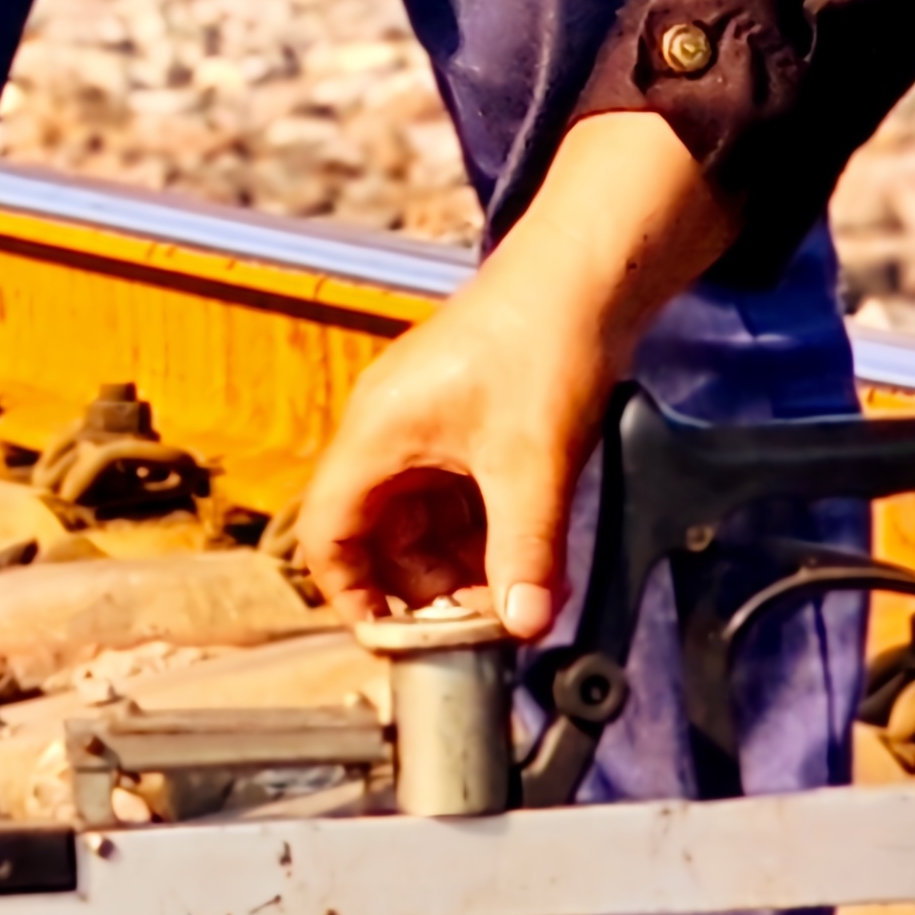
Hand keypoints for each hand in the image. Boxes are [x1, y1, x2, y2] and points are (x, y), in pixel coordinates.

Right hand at [289, 110, 722, 644]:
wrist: (585, 273)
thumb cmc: (542, 343)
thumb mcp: (533, 463)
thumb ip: (526, 551)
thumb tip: (525, 624)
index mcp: (376, 435)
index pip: (329, 535)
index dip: (352, 595)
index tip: (394, 641)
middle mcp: (386, 430)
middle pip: (378, 536)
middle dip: (424, 587)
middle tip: (478, 626)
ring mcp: (422, 424)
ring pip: (419, 519)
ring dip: (457, 562)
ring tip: (511, 595)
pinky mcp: (459, 419)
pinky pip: (451, 494)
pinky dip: (480, 530)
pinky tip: (525, 552)